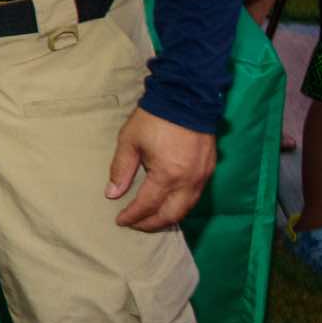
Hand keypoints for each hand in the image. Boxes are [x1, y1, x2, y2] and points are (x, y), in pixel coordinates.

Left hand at [106, 108, 216, 230]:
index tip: (120, 220)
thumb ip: (121, 170)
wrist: (186, 98)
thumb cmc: (154, 119)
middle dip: (152, 224)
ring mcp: (202, 176)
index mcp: (168, 175)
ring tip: (150, 218)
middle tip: (135, 225)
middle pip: (171, 214)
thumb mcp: (129, 141)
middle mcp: (189, 181)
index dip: (133, 216)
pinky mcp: (209, 169)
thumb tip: (112, 194)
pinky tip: (169, 204)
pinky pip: (195, 196)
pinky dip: (181, 205)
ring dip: (168, 217)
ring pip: (187, 208)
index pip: (148, 205)